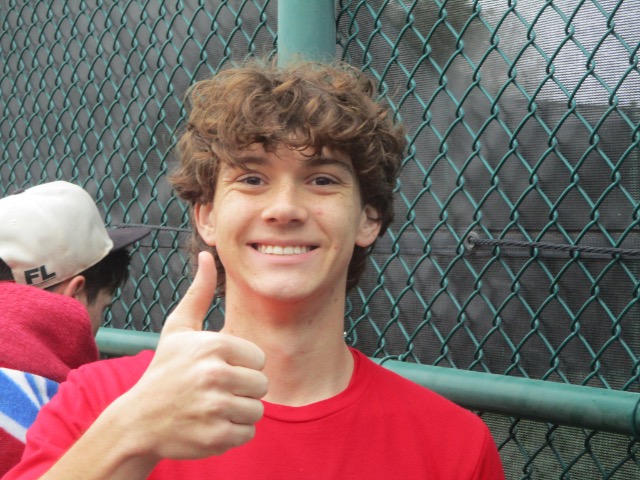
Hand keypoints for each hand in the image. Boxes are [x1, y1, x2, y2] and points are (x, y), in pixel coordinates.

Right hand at [123, 251, 267, 460]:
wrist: (137, 420)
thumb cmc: (165, 370)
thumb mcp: (178, 328)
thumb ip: (199, 292)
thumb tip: (206, 255)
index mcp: (214, 345)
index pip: (259, 360)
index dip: (241, 367)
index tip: (218, 370)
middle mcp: (215, 375)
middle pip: (262, 385)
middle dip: (242, 390)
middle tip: (214, 391)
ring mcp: (215, 408)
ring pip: (257, 411)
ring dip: (239, 412)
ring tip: (212, 408)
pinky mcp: (215, 437)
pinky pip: (248, 434)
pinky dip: (233, 433)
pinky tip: (210, 425)